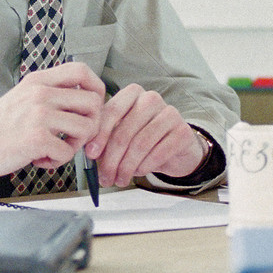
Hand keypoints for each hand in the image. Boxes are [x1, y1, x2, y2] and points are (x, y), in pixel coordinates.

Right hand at [0, 62, 104, 179]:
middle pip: (93, 102)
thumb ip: (49, 93)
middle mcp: (40, 93)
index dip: (97, 87)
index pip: (82, 70)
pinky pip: (68, 152)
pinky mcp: (37, 138)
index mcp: (38, 81)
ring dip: (75, 145)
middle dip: (91, 124)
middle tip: (73, 136)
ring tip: (56, 148)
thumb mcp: (22, 96)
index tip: (93, 106)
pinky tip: (41, 159)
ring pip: (87, 128)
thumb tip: (82, 100)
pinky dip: (57, 161)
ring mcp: (39, 115)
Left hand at [83, 84, 204, 187]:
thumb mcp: (120, 132)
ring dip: (126, 167)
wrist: (174, 148)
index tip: (91, 155)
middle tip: (105, 177)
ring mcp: (170, 113)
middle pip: (125, 131)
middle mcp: (151, 98)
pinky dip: (144, 166)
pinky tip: (138, 172)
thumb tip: (90, 153)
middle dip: (111, 159)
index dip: (100, 135)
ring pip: (140, 144)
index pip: (112, 111)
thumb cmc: (141, 137)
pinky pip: (158, 153)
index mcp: (132, 93)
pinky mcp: (182, 131)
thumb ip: (105, 137)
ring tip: (119, 180)